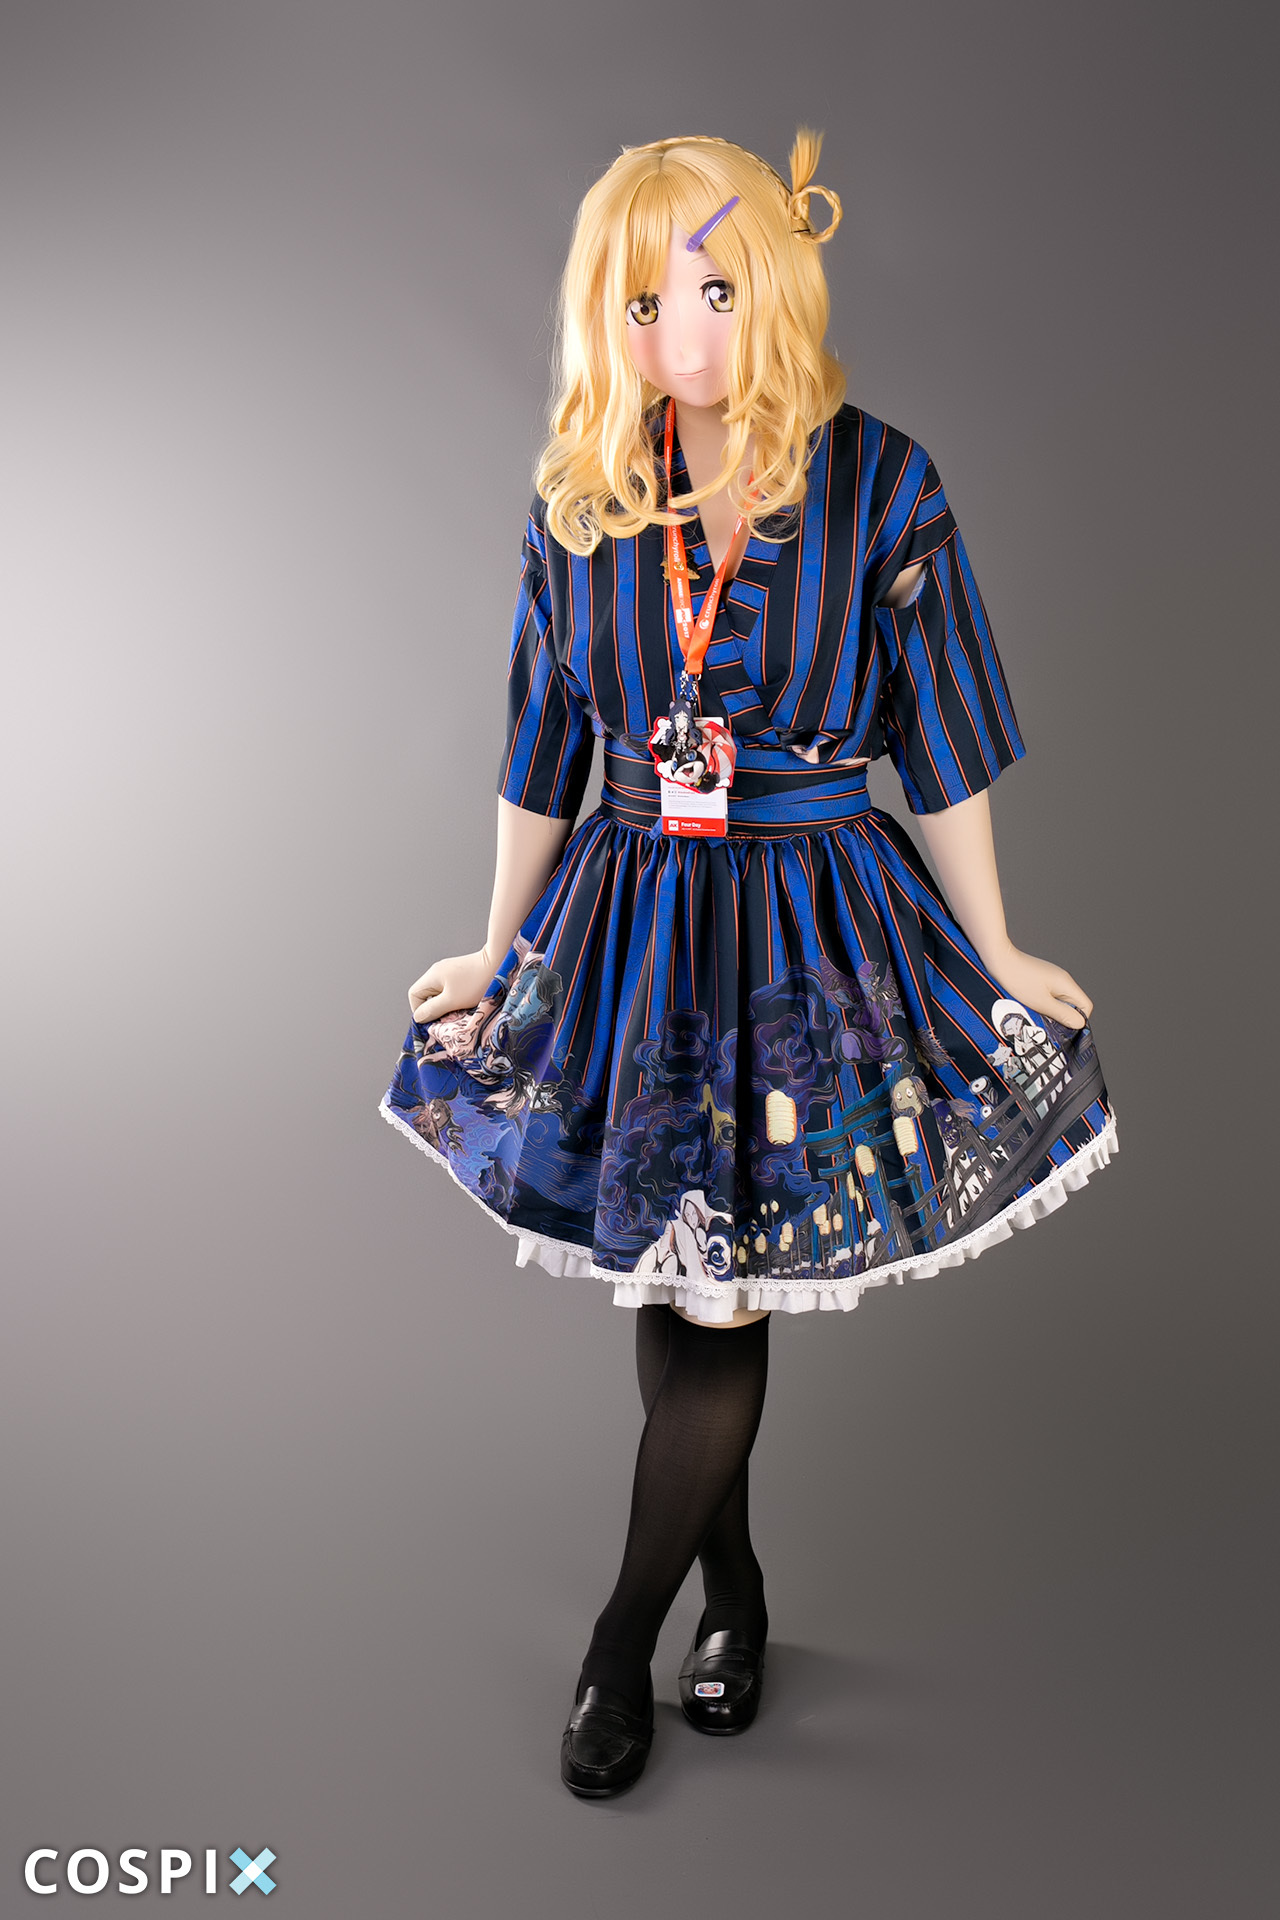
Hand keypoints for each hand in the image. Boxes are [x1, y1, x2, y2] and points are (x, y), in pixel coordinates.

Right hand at [408, 946, 496, 1024]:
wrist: (500, 962)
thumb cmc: (476, 982)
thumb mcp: (452, 1001)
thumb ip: (432, 1010)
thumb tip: (419, 1017)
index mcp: (432, 976)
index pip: (414, 995)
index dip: (419, 1010)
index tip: (433, 1020)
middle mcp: (438, 971)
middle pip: (426, 994)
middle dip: (434, 1008)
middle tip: (447, 1018)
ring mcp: (450, 970)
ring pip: (440, 992)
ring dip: (446, 1004)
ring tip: (459, 1010)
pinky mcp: (462, 972)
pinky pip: (452, 989)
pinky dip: (456, 998)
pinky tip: (467, 1002)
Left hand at [978, 942, 1092, 1029]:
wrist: (998, 960)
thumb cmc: (1017, 980)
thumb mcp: (1041, 1003)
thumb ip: (1062, 1014)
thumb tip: (1080, 1024)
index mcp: (1066, 984)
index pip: (1086, 1006)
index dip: (1078, 1020)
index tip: (1064, 1028)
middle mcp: (1062, 979)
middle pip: (1073, 1004)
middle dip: (1063, 1016)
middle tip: (1048, 1023)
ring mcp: (1051, 978)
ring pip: (1060, 1000)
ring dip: (1051, 1010)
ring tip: (1037, 1014)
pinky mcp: (1040, 978)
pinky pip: (1049, 995)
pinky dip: (1043, 1003)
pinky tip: (1030, 1005)